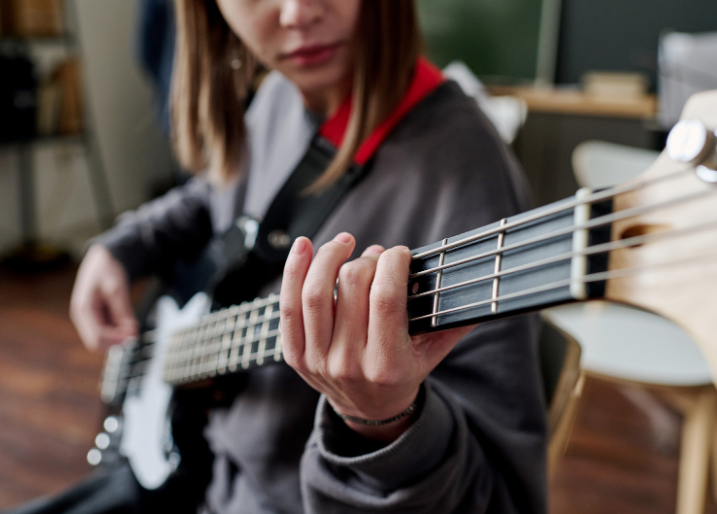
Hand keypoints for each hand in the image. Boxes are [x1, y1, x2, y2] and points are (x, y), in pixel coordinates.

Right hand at [70, 244, 137, 350]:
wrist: (102, 259)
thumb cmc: (107, 269)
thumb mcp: (117, 289)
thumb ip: (123, 312)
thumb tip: (131, 332)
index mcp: (83, 309)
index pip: (96, 338)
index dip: (116, 340)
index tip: (133, 335)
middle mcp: (82, 316)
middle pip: (97, 343)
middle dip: (116, 340)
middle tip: (133, 330)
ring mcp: (87, 318)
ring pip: (102, 339)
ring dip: (117, 336)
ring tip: (130, 322)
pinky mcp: (94, 317)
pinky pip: (105, 331)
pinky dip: (117, 330)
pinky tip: (125, 320)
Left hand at [280, 233, 474, 441]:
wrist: (368, 409)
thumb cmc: (402, 372)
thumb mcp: (432, 353)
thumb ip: (454, 322)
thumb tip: (482, 290)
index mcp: (387, 365)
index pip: (386, 299)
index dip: (393, 264)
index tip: (400, 253)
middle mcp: (349, 364)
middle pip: (352, 288)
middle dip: (367, 260)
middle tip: (377, 256)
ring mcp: (318, 360)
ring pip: (315, 293)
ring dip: (329, 256)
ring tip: (345, 243)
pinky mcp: (295, 354)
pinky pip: (288, 307)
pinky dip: (293, 271)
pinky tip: (304, 246)